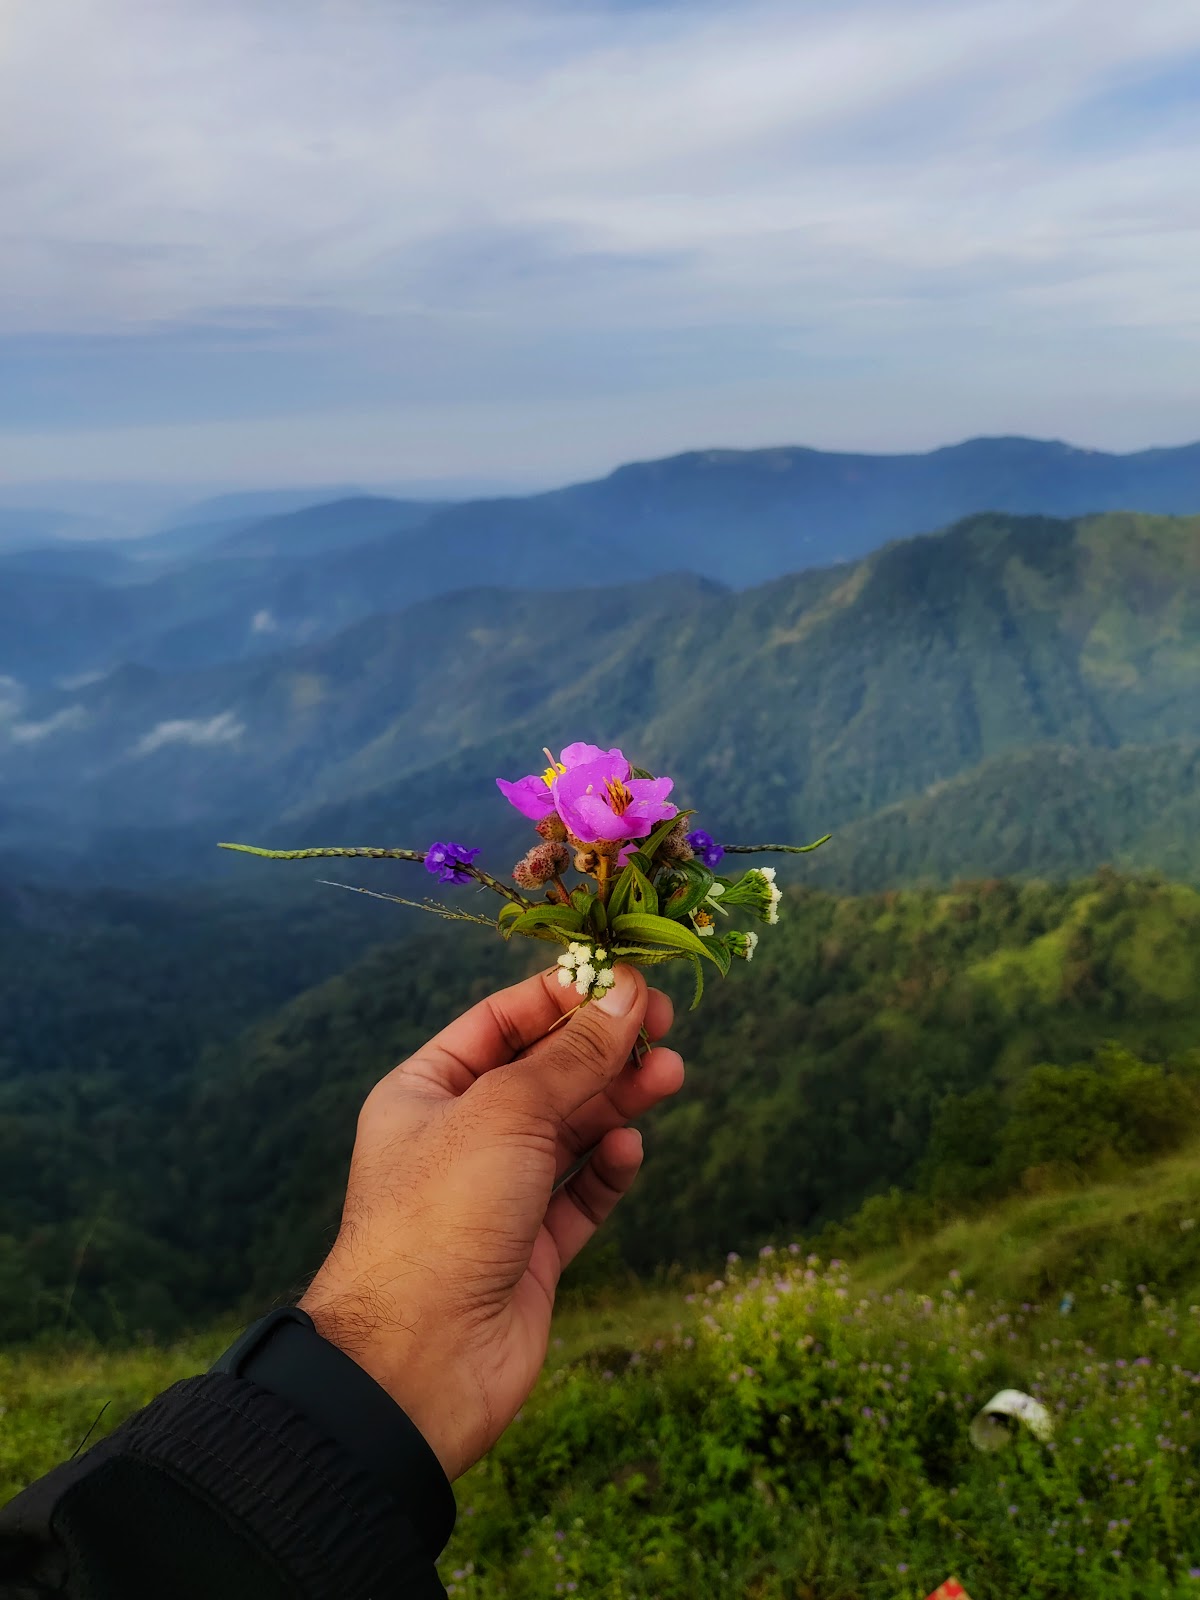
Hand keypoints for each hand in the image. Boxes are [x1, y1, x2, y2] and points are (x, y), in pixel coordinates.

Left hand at [297, 962, 683, 1481]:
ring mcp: (496, 1196)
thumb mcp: (508, 1111)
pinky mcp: (530, 1251)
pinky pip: (579, 1195)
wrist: (416, 1362)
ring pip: (570, 1132)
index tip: (624, 977)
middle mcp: (458, 1138)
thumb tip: (626, 994)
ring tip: (671, 1073)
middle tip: (663, 1023)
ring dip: (618, 1101)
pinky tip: (629, 1149)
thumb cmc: (440, 1215)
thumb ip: (574, 1055)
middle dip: (602, 1047)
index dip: (563, 996)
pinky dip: (608, 1170)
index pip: (501, 1022)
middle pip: (544, 1074)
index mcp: (426, 1092)